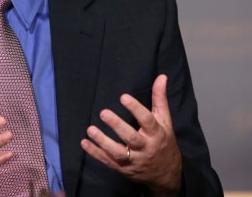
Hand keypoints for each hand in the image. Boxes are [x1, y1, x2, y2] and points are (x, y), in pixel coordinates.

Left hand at [81, 74, 181, 196]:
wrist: (166, 174)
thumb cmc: (163, 142)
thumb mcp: (165, 121)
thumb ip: (160, 99)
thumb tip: (161, 77)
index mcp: (156, 134)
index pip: (147, 120)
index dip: (135, 109)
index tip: (123, 97)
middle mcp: (145, 148)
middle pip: (131, 137)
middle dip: (117, 125)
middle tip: (103, 113)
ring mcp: (134, 160)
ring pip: (118, 153)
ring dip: (103, 142)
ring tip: (90, 130)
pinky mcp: (123, 168)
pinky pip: (108, 161)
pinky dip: (95, 153)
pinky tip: (84, 143)